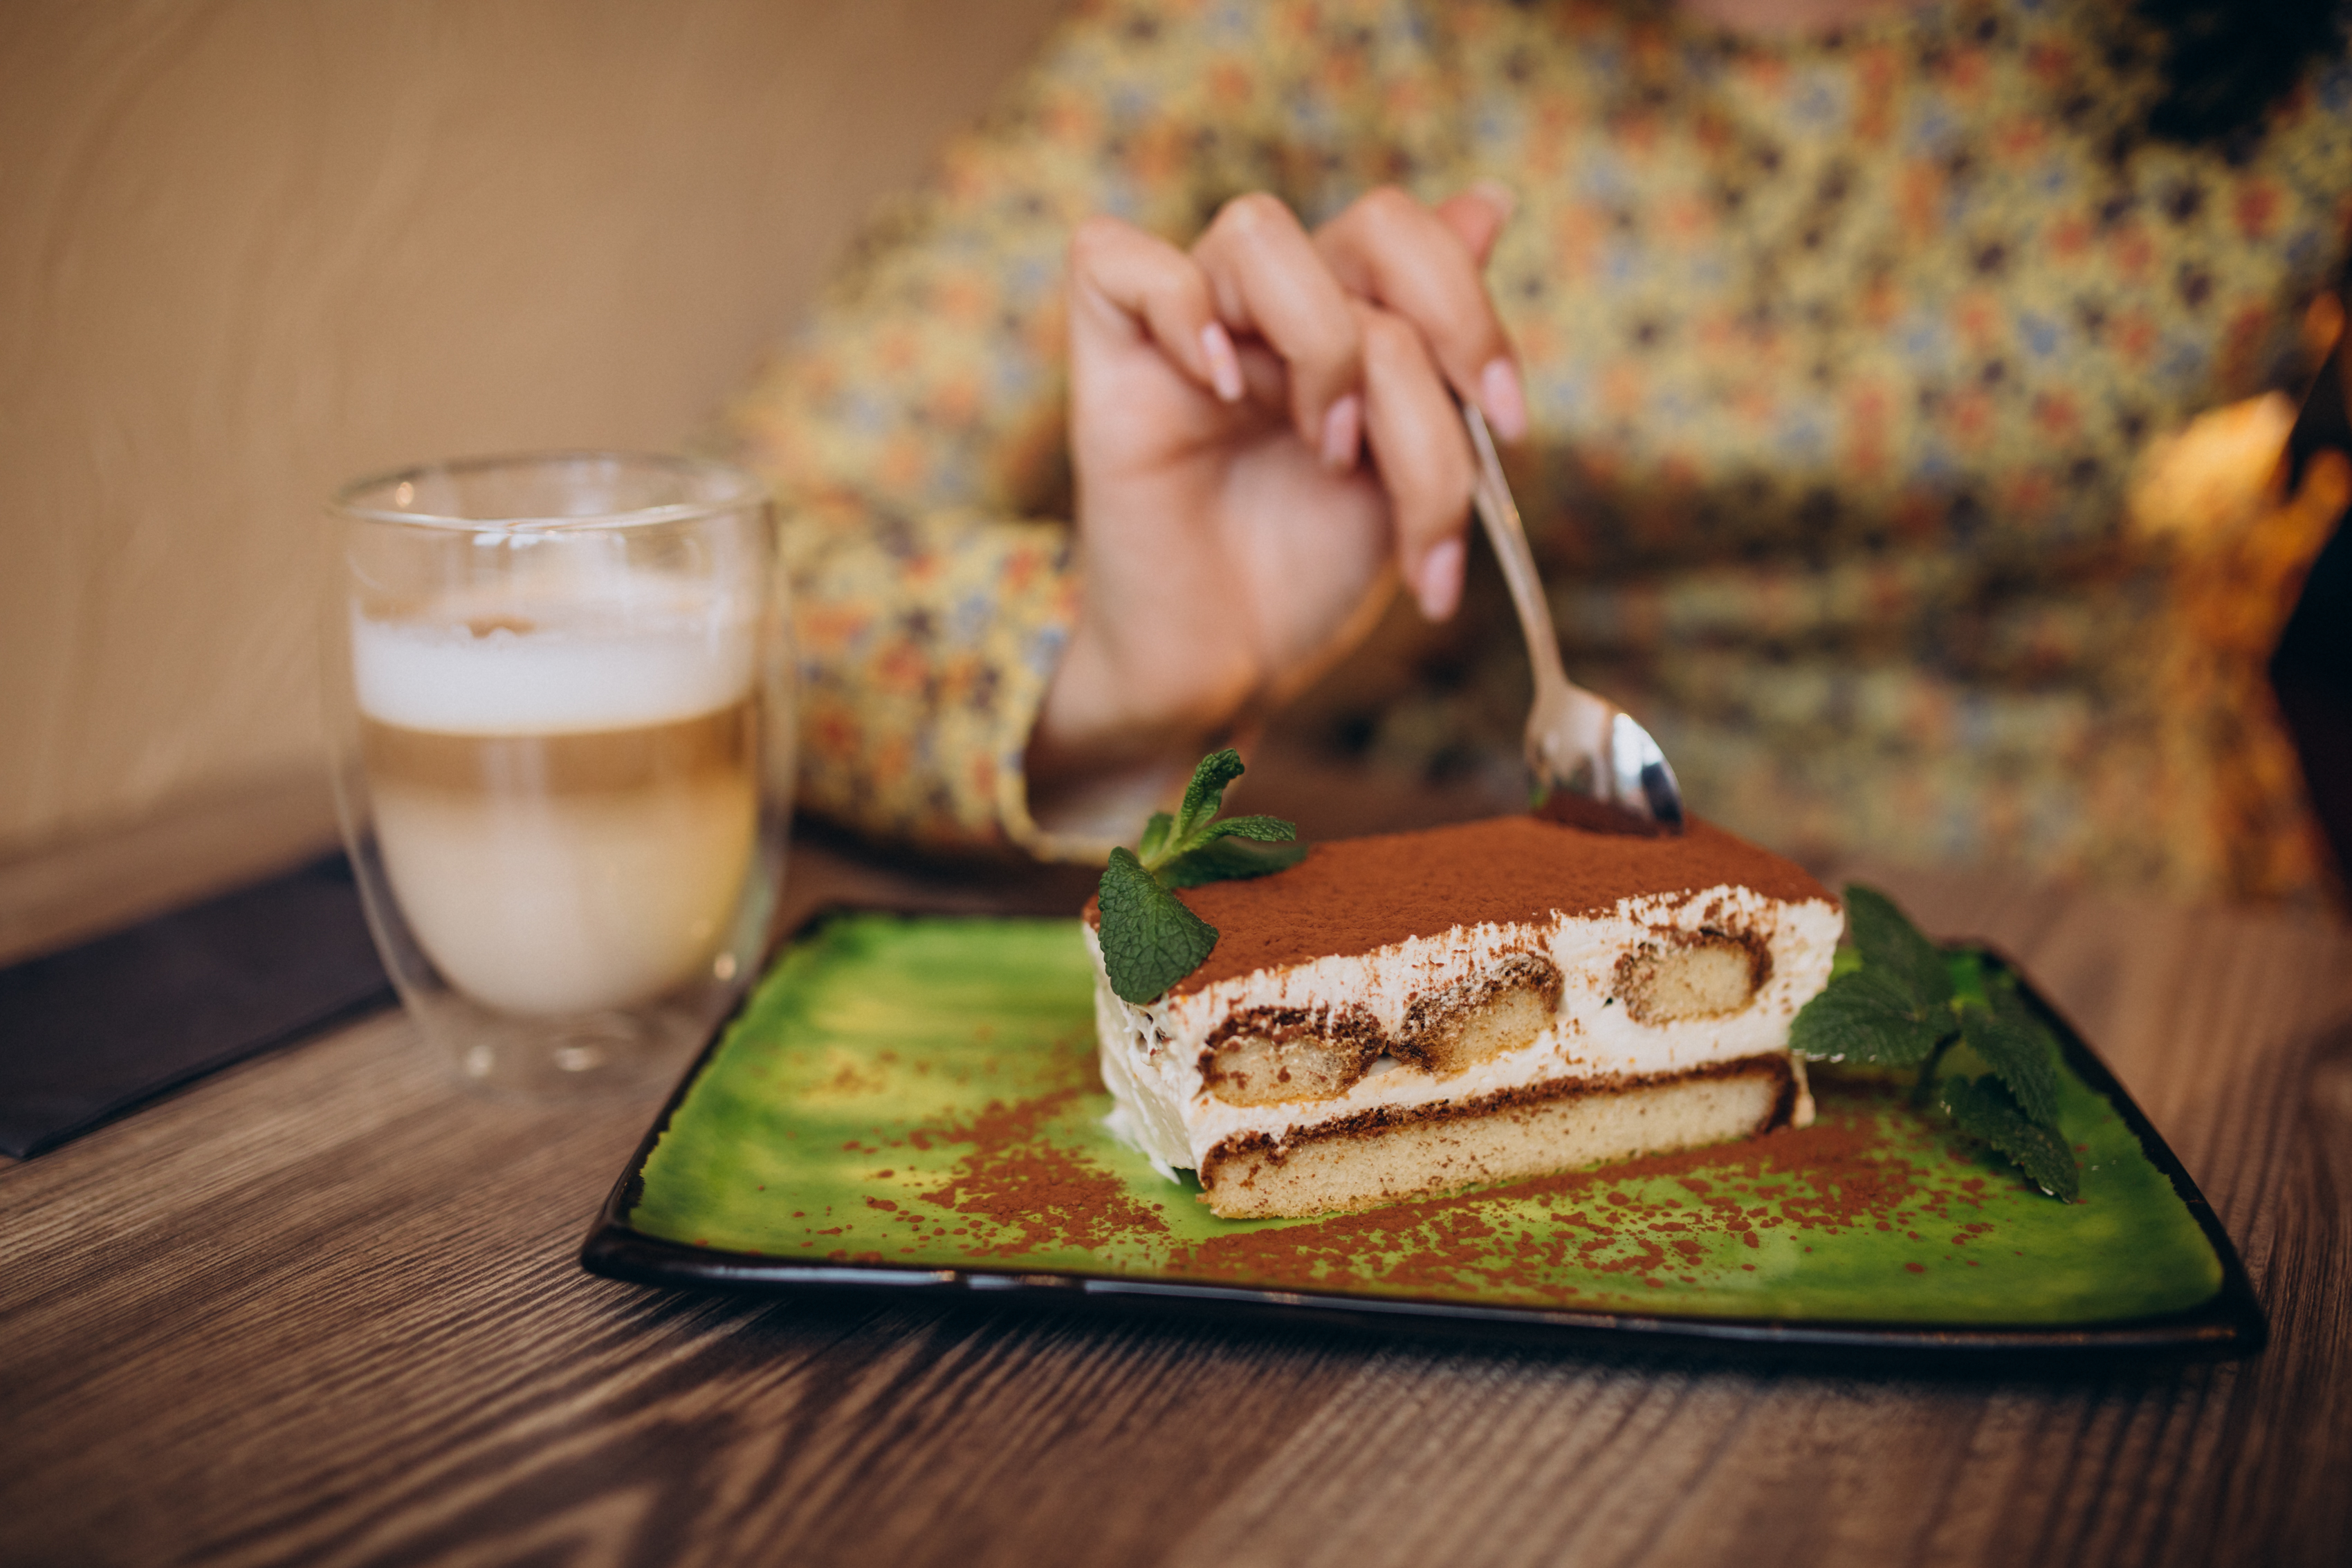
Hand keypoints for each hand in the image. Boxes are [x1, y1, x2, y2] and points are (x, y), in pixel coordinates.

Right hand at [1031, 184, 1523, 801]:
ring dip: (1327, 347)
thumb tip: (1493, 201)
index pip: (1415, 235)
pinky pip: (1116, 261)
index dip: (1476, 310)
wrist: (1223, 671)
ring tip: (1333, 453)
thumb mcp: (1409, 470)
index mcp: (1349, 316)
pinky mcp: (1109, 359)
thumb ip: (1441, 351)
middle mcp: (1272, 304)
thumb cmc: (1305, 575)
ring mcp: (1190, 326)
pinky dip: (1180, 309)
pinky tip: (1223, 391)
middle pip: (1372, 221)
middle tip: (1460, 425)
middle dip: (1443, 321)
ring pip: (1260, 232)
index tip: (1508, 422)